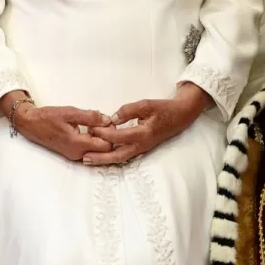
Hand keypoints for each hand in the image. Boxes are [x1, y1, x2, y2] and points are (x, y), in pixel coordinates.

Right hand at [9, 98, 113, 160]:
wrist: (30, 124)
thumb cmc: (47, 117)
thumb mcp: (69, 112)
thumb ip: (90, 116)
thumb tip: (107, 120)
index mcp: (78, 145)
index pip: (106, 146)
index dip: (110, 133)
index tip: (106, 121)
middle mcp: (78, 154)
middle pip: (104, 150)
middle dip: (107, 137)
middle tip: (102, 122)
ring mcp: (74, 155)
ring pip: (97, 151)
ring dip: (100, 138)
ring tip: (94, 124)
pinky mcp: (72, 153)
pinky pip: (89, 150)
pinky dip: (93, 141)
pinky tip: (87, 129)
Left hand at [84, 83, 212, 164]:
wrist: (180, 116)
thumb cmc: (163, 109)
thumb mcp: (147, 104)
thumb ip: (129, 110)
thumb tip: (113, 118)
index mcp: (143, 134)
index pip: (119, 137)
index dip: (103, 134)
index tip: (90, 130)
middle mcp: (141, 145)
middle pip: (118, 155)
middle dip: (100, 158)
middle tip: (84, 158)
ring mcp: (141, 148)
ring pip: (120, 157)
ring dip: (104, 159)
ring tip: (88, 160)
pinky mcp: (141, 147)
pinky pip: (124, 154)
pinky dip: (112, 156)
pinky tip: (101, 154)